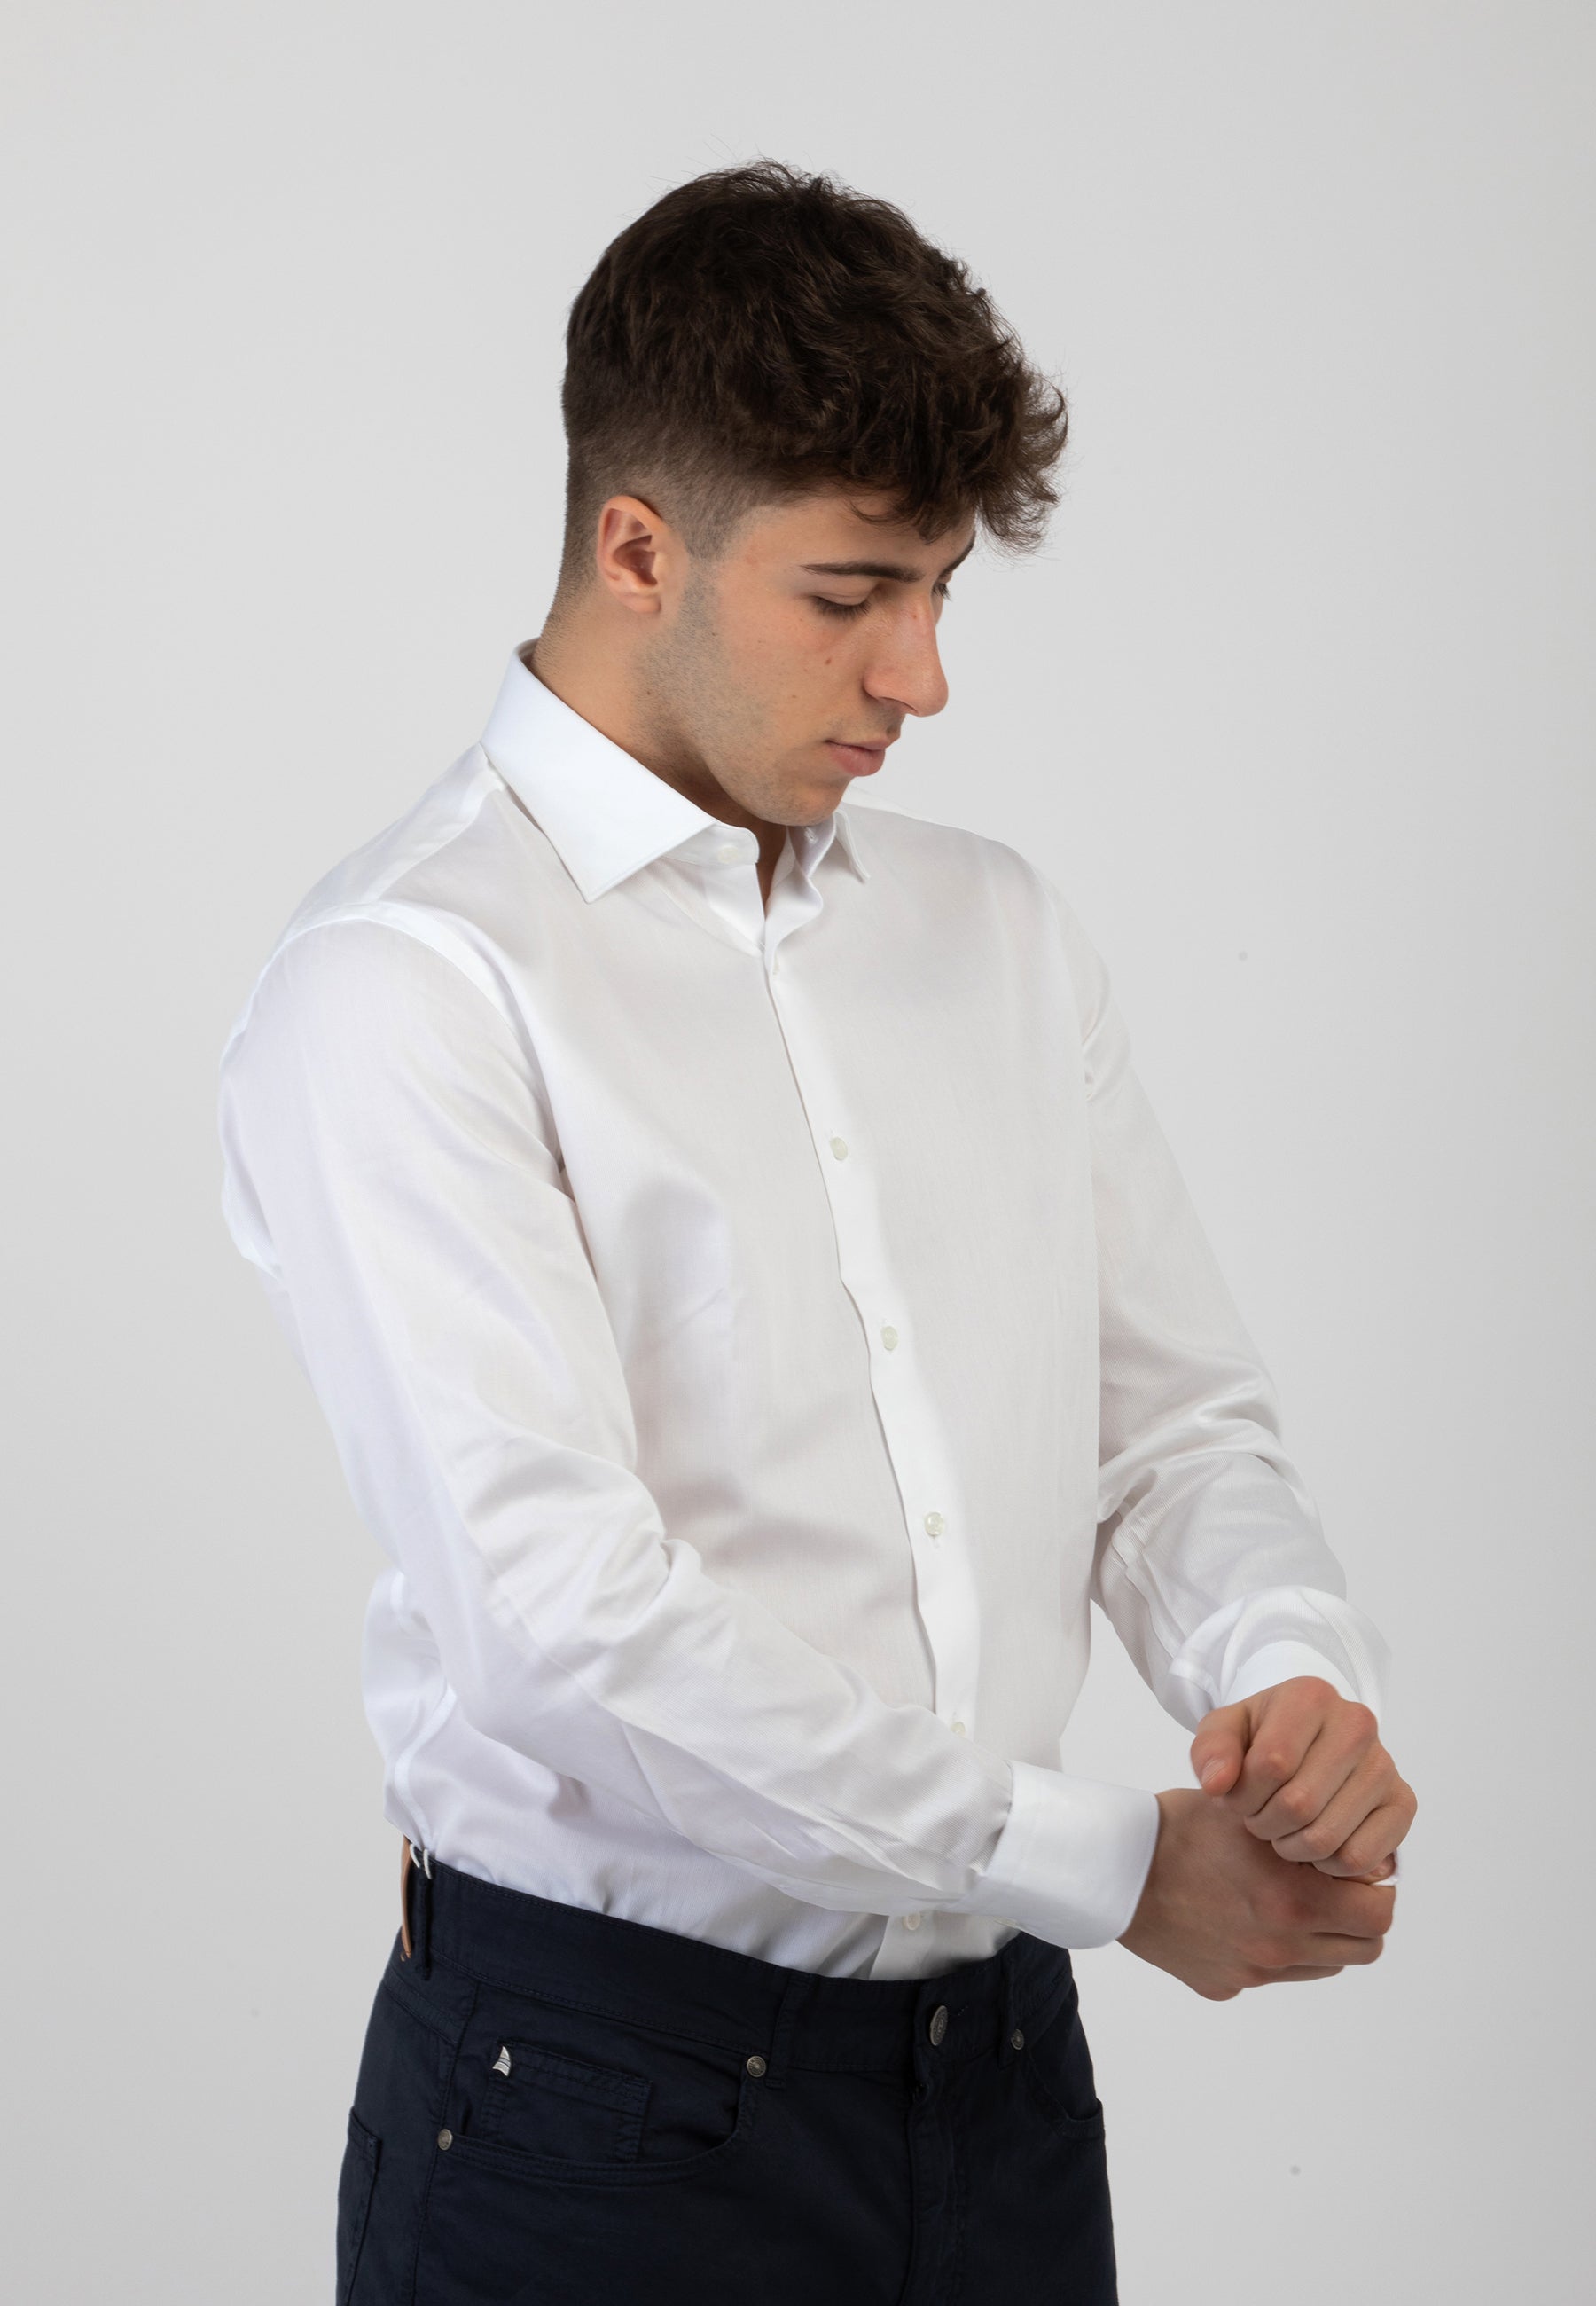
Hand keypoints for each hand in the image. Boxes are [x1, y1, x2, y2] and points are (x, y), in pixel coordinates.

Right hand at [1117, 1789, 1396, 1999]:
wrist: (1115, 1871)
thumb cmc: (1180, 1829)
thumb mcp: (1249, 1813)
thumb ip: (1308, 1831)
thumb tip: (1359, 1854)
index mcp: (1293, 1902)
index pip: (1379, 1914)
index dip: (1375, 1887)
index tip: (1354, 1867)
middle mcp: (1279, 1947)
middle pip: (1363, 1949)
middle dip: (1357, 1916)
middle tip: (1332, 1885)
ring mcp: (1253, 1972)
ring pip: (1323, 1965)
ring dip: (1321, 1936)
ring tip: (1286, 1898)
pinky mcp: (1225, 1985)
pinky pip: (1274, 1973)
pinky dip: (1274, 1949)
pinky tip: (1240, 1913)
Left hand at [1189, 1676, 1416, 1880]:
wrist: (1307, 1745)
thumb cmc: (1260, 1738)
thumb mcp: (1223, 1734)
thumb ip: (1210, 1752)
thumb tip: (1217, 1784)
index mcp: (1309, 1696)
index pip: (1270, 1764)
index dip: (1242, 1795)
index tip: (1236, 1795)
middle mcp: (1357, 1723)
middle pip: (1299, 1804)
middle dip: (1264, 1824)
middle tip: (1258, 1818)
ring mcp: (1385, 1764)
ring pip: (1327, 1836)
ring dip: (1292, 1847)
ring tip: (1283, 1829)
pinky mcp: (1403, 1803)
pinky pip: (1360, 1858)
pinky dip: (1328, 1865)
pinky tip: (1315, 1843)